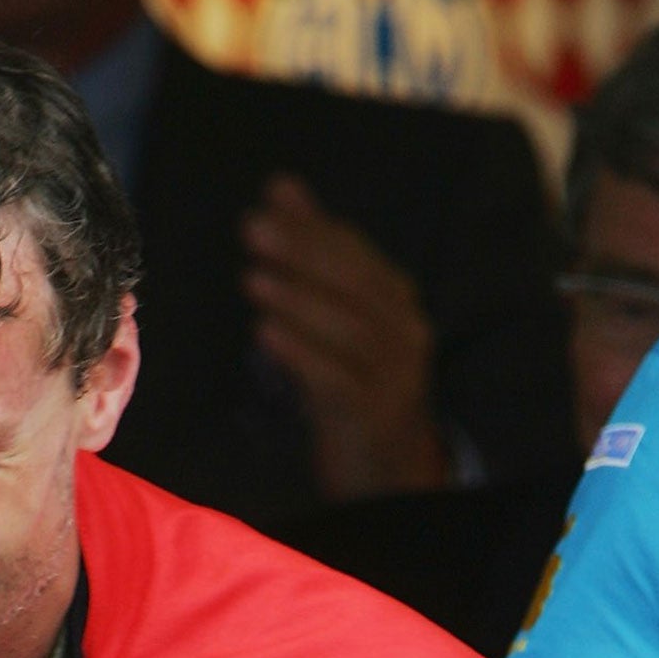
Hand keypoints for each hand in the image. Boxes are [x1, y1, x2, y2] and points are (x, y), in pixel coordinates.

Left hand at [240, 174, 450, 499]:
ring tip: (253, 279)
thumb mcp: (337, 315)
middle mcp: (404, 334)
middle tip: (255, 230)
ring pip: (350, 331)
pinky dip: (301, 354)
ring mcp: (393, 377)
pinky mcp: (372, 417)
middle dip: (305, 253)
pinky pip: (337, 381)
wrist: (388, 471)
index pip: (357, 255)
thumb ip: (314, 251)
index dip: (316, 228)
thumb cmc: (356, 383)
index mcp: (396, 304)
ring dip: (299, 302)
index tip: (269, 201)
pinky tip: (265, 334)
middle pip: (357, 285)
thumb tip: (281, 186)